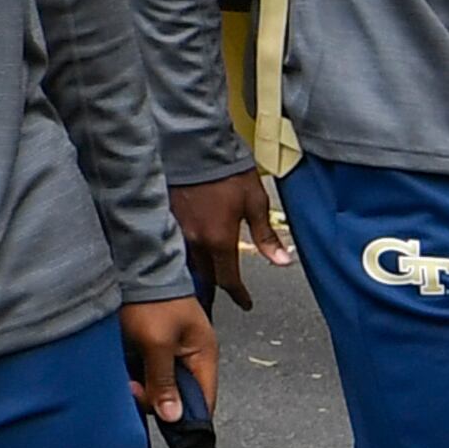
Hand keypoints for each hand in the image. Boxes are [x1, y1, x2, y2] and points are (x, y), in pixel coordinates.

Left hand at [123, 295, 217, 421]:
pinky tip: (123, 370)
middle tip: (134, 388)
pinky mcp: (152, 350)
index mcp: (203, 354)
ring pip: (160, 389)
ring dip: (142, 389)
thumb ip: (164, 381)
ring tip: (126, 377)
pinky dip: (135, 377)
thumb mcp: (157, 343)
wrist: (133, 267)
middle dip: (155, 400)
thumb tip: (174, 417)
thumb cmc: (151, 300)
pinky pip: (147, 375)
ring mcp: (171, 354)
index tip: (165, 424)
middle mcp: (191, 357)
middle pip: (179, 398)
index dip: (187, 418)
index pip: (205, 400)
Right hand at [171, 171, 289, 307]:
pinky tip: (189, 254)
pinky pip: (175, 247)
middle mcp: (195, 240)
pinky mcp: (166, 219)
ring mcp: (176, 231)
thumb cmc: (227, 169)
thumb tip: (282, 260)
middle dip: (218, 286)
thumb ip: (266, 236)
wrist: (196, 145)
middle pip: (206, 276)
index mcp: (219, 239)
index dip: (238, 294)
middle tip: (227, 292)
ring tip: (208, 278)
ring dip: (201, 273)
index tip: (244, 302)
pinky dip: (185, 255)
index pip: (228, 279)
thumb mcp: (255, 201)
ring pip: (188, 264)